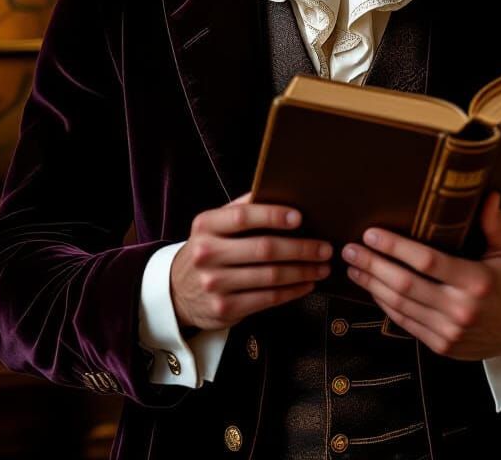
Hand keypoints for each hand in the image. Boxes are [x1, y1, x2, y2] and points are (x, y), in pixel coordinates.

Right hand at [170, 192, 332, 331]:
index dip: (273, 215)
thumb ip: (241, 210)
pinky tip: (306, 284)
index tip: (299, 217)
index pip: (243, 216)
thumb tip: (282, 193)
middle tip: (325, 247)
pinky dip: (293, 291)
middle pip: (264, 249)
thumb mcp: (214, 225)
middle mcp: (207, 254)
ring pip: (270, 276)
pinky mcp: (225, 308)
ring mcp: (215, 284)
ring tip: (322, 266)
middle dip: (301, 248)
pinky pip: (268, 298)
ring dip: (303, 271)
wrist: (176, 291)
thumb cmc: (208, 249)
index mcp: (206, 225)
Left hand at [341, 190, 500, 361]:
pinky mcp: (441, 345)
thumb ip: (496, 223)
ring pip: (400, 305)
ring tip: (353, 266)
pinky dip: (385, 305)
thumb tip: (487, 194)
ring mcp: (449, 331)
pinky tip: (372, 288)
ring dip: (372, 285)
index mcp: (477, 281)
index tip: (372, 233)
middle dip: (372, 264)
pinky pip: (405, 323)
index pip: (427, 262)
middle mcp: (460, 309)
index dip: (395, 247)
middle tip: (349, 248)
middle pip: (405, 285)